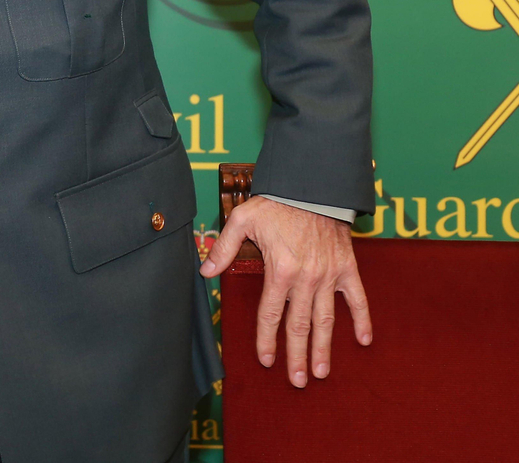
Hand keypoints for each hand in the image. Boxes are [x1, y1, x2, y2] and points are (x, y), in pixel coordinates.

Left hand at [200, 195, 371, 386]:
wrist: (312, 187)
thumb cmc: (275, 203)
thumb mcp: (242, 220)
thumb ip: (223, 248)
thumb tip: (205, 270)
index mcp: (280, 270)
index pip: (270, 314)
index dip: (267, 339)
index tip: (266, 360)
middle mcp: (307, 278)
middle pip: (299, 325)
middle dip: (296, 355)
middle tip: (296, 381)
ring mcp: (330, 275)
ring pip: (326, 320)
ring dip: (324, 348)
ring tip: (320, 372)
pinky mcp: (348, 268)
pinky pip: (357, 299)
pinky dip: (362, 319)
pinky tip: (364, 341)